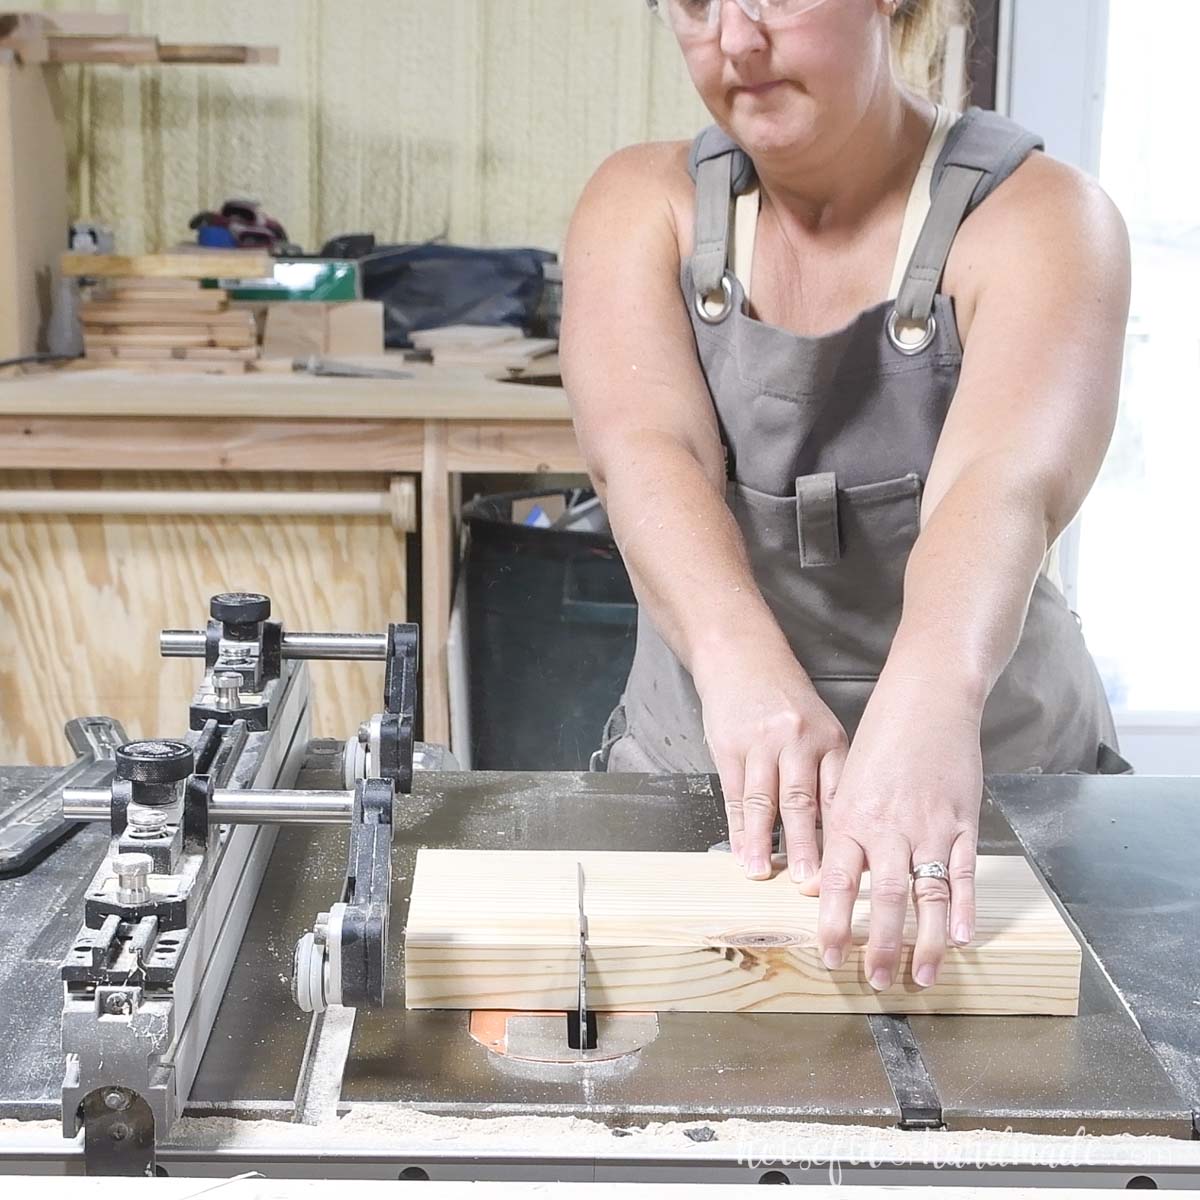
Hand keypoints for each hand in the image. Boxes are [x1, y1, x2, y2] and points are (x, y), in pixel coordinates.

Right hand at [694, 640, 847, 882]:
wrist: (742, 656)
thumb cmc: (784, 698)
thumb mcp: (820, 726)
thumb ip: (829, 772)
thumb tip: (839, 832)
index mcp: (830, 740)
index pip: (840, 796)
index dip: (844, 836)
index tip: (848, 871)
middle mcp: (799, 742)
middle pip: (804, 803)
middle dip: (806, 848)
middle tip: (808, 883)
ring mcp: (762, 743)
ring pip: (765, 801)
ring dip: (762, 842)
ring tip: (761, 873)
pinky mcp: (730, 745)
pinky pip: (735, 793)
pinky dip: (736, 825)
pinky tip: (738, 848)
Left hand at [798, 674, 983, 989]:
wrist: (927, 699)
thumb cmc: (883, 737)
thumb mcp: (848, 780)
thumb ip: (843, 830)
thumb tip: (829, 879)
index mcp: (850, 817)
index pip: (835, 883)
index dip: (833, 924)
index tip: (831, 957)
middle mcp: (887, 827)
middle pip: (881, 900)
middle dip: (879, 946)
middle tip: (878, 981)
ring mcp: (929, 827)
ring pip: (925, 896)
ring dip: (926, 942)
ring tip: (924, 976)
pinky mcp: (963, 821)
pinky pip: (963, 874)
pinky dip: (964, 909)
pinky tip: (964, 937)